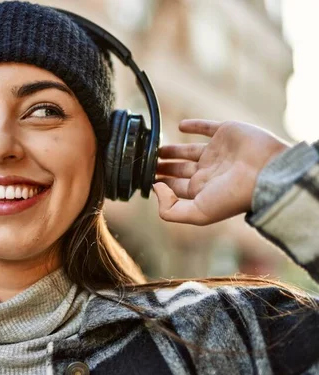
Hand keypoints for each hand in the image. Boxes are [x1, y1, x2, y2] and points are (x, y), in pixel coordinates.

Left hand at [153, 119, 289, 225]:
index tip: (144, 179)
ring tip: (157, 149)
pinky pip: (206, 127)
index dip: (160, 184)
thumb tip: (156, 188)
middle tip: (146, 162)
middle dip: (164, 167)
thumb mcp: (198, 212)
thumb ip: (171, 209)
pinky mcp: (226, 133)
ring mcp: (218, 152)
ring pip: (189, 150)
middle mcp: (210, 172)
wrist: (267, 172)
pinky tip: (181, 126)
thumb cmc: (234, 196)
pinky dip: (193, 125)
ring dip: (173, 150)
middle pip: (180, 169)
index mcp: (203, 190)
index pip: (176, 187)